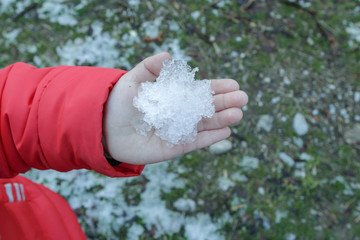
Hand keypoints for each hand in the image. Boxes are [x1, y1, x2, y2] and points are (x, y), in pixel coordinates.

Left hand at [102, 52, 247, 164]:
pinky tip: (226, 131)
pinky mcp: (173, 147)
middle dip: (225, 102)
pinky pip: (194, 142)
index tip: (233, 84)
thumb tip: (169, 56)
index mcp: (174, 97)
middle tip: (243, 98)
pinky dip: (210, 138)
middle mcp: (179, 114)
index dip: (216, 88)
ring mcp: (178, 130)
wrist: (104, 128)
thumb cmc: (118, 103)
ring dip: (222, 119)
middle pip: (206, 108)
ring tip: (238, 113)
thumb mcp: (134, 80)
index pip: (199, 92)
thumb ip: (150, 68)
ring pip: (204, 124)